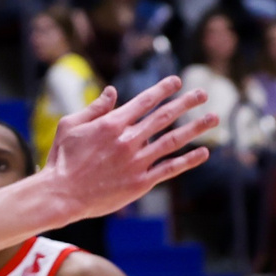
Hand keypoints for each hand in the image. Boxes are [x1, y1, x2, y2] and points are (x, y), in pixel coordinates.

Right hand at [40, 76, 211, 221]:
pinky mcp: (140, 183)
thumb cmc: (62, 158)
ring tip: (213, 119)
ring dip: (195, 129)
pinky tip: (203, 152)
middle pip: (163, 117)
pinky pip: (169, 169)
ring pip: (172, 141)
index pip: (144, 101)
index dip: (162, 89)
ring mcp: (136, 162)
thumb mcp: (70, 125)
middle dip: (185, 103)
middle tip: (203, 93)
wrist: (62, 194)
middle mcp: (128, 140)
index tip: (177, 81)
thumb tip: (113, 91)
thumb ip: (94, 108)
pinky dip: (188, 160)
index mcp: (111, 124)